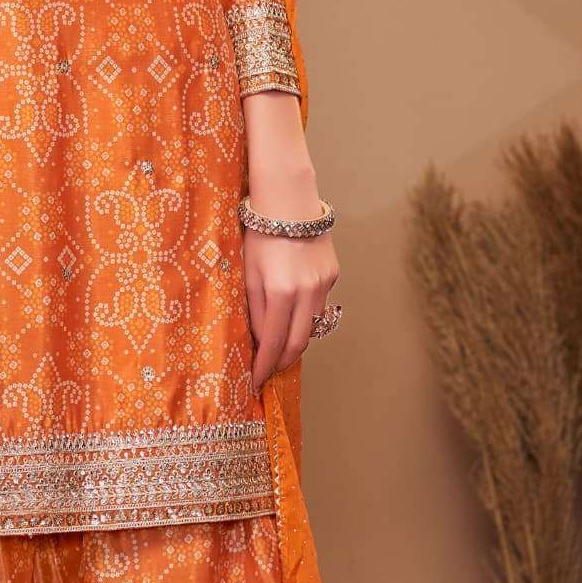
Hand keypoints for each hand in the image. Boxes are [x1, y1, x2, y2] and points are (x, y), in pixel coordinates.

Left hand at [242, 168, 338, 391]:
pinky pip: (320, 304)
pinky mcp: (333, 275)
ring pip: (312, 326)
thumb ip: (255, 309)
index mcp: (280, 292)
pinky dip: (306, 314)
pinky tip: (295, 312)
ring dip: (296, 340)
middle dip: (283, 361)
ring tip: (281, 346)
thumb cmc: (259, 235)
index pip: (273, 343)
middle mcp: (306, 292)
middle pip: (298, 344)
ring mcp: (323, 284)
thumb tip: (259, 341)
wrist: (289, 202)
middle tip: (270, 371)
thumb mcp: (248, 273)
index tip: (255, 381)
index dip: (264, 365)